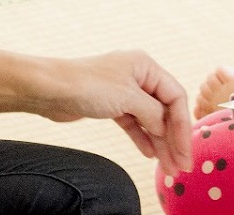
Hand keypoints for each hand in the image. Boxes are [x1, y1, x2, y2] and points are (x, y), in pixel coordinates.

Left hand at [40, 50, 192, 174]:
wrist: (48, 89)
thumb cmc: (86, 84)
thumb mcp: (127, 97)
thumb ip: (152, 113)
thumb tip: (166, 129)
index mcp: (146, 66)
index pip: (175, 97)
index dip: (182, 126)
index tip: (185, 151)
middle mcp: (138, 77)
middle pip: (164, 111)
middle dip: (173, 139)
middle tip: (180, 165)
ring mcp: (125, 92)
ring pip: (150, 120)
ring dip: (159, 144)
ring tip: (167, 167)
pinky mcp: (111, 105)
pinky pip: (134, 124)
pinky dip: (142, 138)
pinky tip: (149, 154)